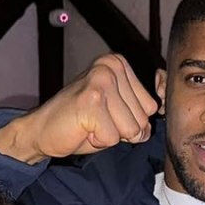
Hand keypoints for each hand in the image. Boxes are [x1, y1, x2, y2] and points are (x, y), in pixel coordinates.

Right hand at [0, 54, 157, 163]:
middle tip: (96, 121)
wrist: (42, 130)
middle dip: (121, 130)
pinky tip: (83, 128)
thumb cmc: (81, 123)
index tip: (107, 114)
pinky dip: (98, 141)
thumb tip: (163, 111)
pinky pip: (112, 138)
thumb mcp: (118, 111)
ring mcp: (100, 82)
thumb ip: (140, 109)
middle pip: (142, 120)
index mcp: (119, 63)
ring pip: (130, 130)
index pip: (150, 108)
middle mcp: (110, 66)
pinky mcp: (90, 102)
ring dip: (110, 136)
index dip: (130, 122)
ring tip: (90, 124)